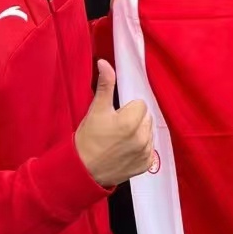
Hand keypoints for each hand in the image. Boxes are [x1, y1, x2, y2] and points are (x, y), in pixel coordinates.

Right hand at [75, 61, 154, 187]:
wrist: (83, 171)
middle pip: (146, 118)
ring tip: (120, 141)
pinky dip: (140, 149)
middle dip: (134, 120)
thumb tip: (104, 62)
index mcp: (131, 121)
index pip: (140, 104)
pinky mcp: (146, 165)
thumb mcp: (95, 110)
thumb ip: (105, 85)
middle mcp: (142, 137)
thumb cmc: (88, 139)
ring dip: (139, 134)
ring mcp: (145, 152)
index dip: (126, 109)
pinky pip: (149, 149)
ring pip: (149, 133)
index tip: (114, 118)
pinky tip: (125, 152)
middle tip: (116, 129)